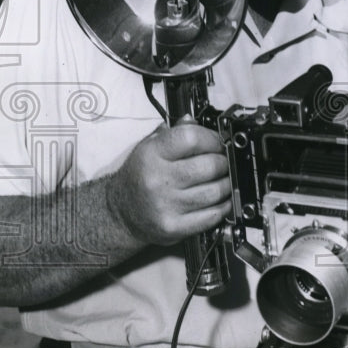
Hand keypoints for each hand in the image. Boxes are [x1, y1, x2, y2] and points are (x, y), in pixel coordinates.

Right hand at [106, 117, 231, 245]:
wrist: (120, 213)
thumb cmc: (139, 177)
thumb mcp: (148, 148)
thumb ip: (173, 133)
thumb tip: (193, 120)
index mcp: (151, 155)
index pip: (191, 138)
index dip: (212, 139)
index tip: (218, 142)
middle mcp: (157, 180)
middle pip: (209, 166)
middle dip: (224, 162)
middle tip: (224, 162)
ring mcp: (166, 206)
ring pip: (215, 191)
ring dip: (227, 184)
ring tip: (224, 180)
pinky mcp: (174, 227)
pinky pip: (211, 215)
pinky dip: (224, 206)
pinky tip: (222, 200)